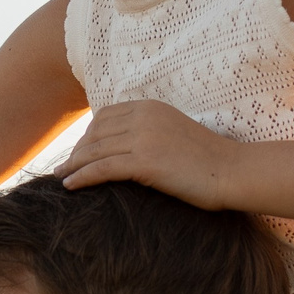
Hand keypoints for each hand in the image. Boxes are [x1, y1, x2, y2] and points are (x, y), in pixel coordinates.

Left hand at [58, 99, 241, 206]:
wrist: (232, 171)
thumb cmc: (208, 159)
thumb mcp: (174, 132)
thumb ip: (150, 131)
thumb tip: (125, 146)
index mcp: (150, 107)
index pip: (105, 116)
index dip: (87, 135)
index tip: (79, 152)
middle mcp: (144, 117)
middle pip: (95, 133)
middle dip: (76, 151)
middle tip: (63, 168)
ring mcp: (143, 137)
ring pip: (95, 151)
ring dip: (73, 166)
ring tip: (61, 179)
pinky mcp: (145, 161)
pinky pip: (102, 168)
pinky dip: (82, 177)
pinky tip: (70, 186)